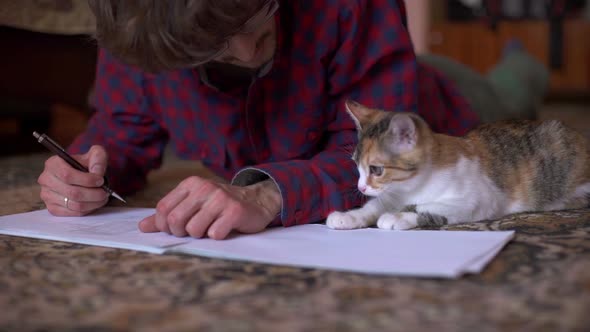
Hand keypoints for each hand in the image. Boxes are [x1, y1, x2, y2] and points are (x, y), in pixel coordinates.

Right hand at [38, 145, 109, 215]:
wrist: (82, 175)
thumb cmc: (87, 164)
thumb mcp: (95, 154)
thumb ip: (98, 158)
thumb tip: (97, 173)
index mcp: (53, 164)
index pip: (67, 175)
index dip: (87, 180)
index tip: (100, 180)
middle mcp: (46, 179)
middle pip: (72, 192)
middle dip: (93, 194)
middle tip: (105, 192)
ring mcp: (47, 195)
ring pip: (74, 205)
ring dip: (92, 203)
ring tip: (102, 198)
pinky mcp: (52, 208)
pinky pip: (72, 213)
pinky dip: (87, 210)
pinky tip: (94, 203)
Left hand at [138, 176, 281, 239]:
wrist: (256, 201)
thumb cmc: (220, 206)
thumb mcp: (193, 204)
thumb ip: (168, 215)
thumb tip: (142, 227)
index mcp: (191, 184)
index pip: (163, 208)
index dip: (164, 225)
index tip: (175, 229)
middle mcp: (204, 188)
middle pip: (175, 220)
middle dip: (181, 233)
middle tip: (193, 231)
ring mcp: (220, 199)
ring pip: (194, 230)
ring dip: (200, 236)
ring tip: (210, 228)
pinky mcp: (235, 211)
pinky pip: (215, 234)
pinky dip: (217, 236)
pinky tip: (224, 228)